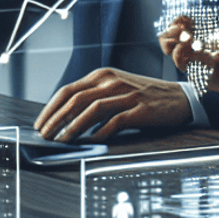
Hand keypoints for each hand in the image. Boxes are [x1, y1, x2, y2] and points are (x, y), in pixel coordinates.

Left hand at [34, 68, 193, 140]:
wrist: (178, 98)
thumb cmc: (143, 96)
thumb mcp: (116, 89)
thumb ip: (94, 97)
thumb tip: (64, 119)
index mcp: (103, 75)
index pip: (68, 90)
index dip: (51, 108)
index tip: (40, 124)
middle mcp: (111, 81)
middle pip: (75, 98)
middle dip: (55, 119)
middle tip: (44, 136)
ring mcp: (125, 94)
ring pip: (91, 109)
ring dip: (72, 126)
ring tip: (61, 141)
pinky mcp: (139, 109)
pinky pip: (113, 122)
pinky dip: (98, 133)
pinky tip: (90, 143)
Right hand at [158, 15, 218, 95]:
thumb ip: (213, 38)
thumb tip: (193, 42)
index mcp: (209, 35)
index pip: (184, 28)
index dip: (177, 24)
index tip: (179, 21)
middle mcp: (204, 50)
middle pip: (176, 44)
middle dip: (169, 37)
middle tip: (175, 33)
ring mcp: (205, 66)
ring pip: (180, 60)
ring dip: (176, 50)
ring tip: (182, 43)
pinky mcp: (210, 81)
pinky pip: (193, 74)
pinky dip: (190, 63)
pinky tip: (194, 54)